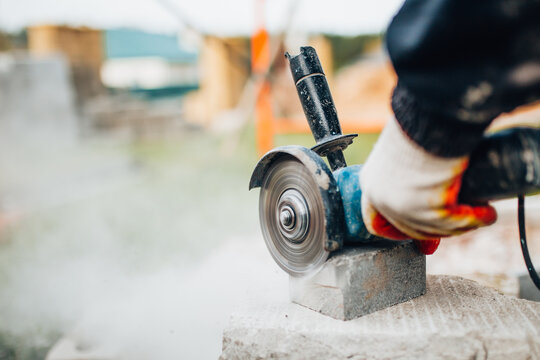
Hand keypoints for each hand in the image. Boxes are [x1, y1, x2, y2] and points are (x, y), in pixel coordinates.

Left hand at [360, 118, 496, 252]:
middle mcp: (381, 200)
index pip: (376, 222)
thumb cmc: (419, 127)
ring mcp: (401, 207)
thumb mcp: (403, 155)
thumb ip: (406, 175)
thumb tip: (427, 189)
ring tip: (481, 213)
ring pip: (434, 228)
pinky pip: (455, 222)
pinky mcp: (425, 209)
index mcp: (370, 185)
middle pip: (409, 229)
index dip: (398, 231)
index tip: (418, 236)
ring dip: (461, 224)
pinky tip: (487, 213)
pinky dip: (476, 218)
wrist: (430, 119)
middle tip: (461, 222)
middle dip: (437, 230)